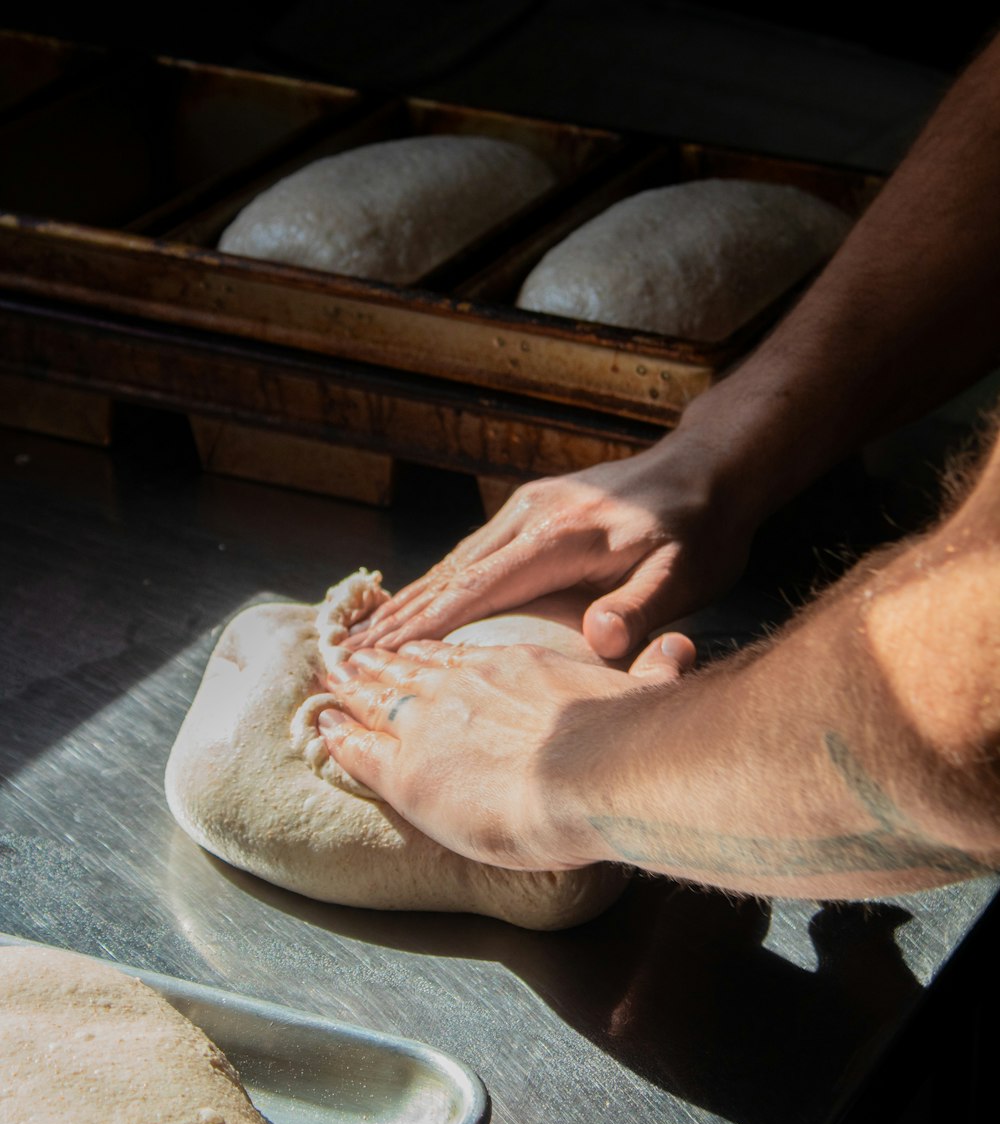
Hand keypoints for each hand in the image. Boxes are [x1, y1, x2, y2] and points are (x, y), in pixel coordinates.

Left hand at [319, 631, 695, 869]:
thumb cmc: (627, 739)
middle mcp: (464, 685)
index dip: (433, 651)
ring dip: (349, 686)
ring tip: (328, 676)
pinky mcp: (406, 769)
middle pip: (411, 667)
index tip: (414, 645)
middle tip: (350, 652)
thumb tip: (682, 646)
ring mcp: (429, 722)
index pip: (461, 655)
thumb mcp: (648, 689)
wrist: (595, 773)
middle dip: (380, 660)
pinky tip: (322, 728)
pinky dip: (337, 735)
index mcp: (515, 668)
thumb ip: (658, 668)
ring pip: (375, 695)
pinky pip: (357, 746)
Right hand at [348, 441, 752, 659]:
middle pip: (449, 573)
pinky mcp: (535, 508)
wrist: (713, 468)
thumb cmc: (702, 531)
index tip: (378, 654)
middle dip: (396, 617)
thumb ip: (641, 610)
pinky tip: (418, 603)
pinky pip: (473, 552)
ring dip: (409, 599)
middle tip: (344, 656)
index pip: (475, 588)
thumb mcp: (687, 576)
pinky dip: (438, 581)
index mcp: (557, 536)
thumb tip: (600, 640)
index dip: (424, 624)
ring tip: (364, 636)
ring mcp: (529, 507)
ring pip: (455, 560)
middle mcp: (530, 515)